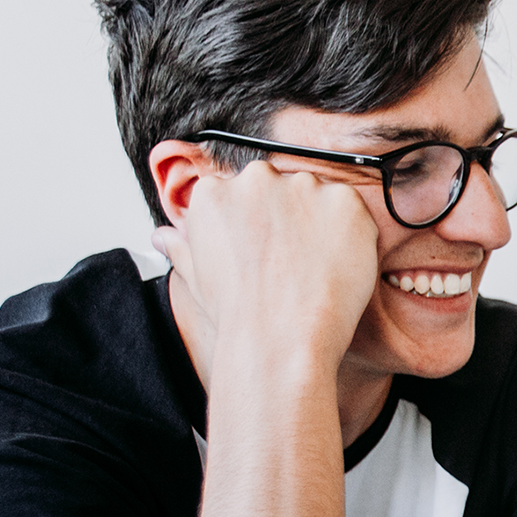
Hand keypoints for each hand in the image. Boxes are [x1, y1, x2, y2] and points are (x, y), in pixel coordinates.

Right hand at [154, 158, 380, 371]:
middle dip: (291, 219)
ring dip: (322, 225)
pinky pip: (353, 212)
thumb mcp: (196, 277)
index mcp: (216, 192)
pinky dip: (352, 236)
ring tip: (316, 269)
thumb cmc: (237, 314)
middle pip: (283, 189)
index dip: (263, 226)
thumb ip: (182, 246)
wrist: (279, 337)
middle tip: (296, 263)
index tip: (269, 251)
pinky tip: (338, 267)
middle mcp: (257, 179)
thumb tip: (162, 237)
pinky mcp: (343, 201)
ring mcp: (302, 187)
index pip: (245, 194)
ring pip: (319, 198)